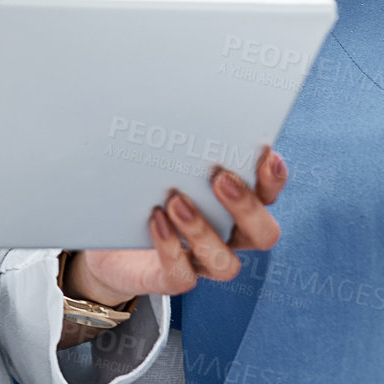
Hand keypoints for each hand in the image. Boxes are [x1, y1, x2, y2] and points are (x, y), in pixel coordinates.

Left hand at [66, 147, 286, 317]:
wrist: (109, 239)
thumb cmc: (143, 192)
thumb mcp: (160, 165)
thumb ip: (178, 145)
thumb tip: (173, 105)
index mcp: (235, 206)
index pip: (268, 195)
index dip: (274, 179)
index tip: (266, 155)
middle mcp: (227, 237)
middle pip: (262, 234)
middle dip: (246, 207)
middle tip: (221, 178)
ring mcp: (202, 262)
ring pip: (225, 263)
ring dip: (203, 231)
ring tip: (177, 200)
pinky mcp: (172, 278)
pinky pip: (182, 276)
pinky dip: (170, 249)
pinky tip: (155, 220)